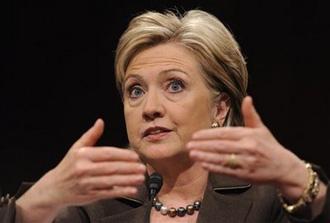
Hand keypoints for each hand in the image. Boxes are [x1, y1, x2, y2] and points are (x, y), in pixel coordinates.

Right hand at [16, 119, 145, 220]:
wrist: (54, 188)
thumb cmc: (68, 167)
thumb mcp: (76, 148)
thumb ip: (90, 135)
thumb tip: (100, 122)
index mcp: (83, 155)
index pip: (107, 154)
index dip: (123, 155)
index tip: (135, 156)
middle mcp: (84, 169)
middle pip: (111, 168)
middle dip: (129, 168)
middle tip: (142, 167)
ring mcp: (87, 183)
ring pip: (111, 181)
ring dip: (128, 180)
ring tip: (140, 178)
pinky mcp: (89, 195)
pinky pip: (108, 193)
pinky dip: (121, 191)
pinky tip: (131, 189)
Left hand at [187, 96, 307, 191]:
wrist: (285, 168)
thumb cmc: (270, 147)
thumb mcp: (262, 128)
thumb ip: (250, 115)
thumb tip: (247, 98)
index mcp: (249, 135)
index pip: (225, 133)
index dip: (209, 134)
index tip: (196, 135)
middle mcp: (247, 148)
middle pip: (220, 146)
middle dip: (203, 145)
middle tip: (188, 145)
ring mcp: (246, 162)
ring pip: (221, 159)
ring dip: (205, 157)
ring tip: (192, 154)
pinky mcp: (245, 175)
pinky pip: (227, 171)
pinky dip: (214, 168)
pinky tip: (204, 165)